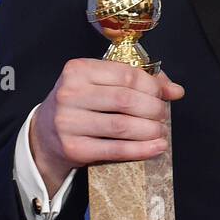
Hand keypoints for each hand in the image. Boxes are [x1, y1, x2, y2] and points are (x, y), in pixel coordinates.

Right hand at [29, 58, 184, 197]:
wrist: (45, 135)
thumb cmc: (79, 105)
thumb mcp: (99, 85)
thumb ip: (135, 81)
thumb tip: (174, 90)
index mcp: (78, 70)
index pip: (126, 74)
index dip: (152, 86)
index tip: (163, 95)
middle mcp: (70, 93)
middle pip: (126, 100)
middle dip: (153, 109)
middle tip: (162, 115)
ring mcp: (69, 122)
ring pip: (122, 126)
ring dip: (150, 130)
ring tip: (160, 131)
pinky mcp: (74, 148)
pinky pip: (115, 149)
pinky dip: (141, 149)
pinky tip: (156, 147)